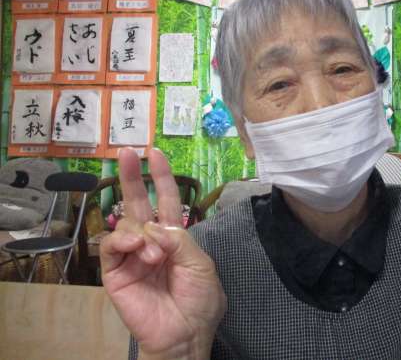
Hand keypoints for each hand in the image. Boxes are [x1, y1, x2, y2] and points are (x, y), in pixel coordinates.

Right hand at [100, 148, 225, 357]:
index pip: (166, 200)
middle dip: (134, 177)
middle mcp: (151, 240)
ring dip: (142, 231)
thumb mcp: (201, 263)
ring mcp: (131, 255)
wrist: (185, 334)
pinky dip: (123, 239)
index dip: (162, 177)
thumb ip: (180, 238)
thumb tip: (153, 226)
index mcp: (174, 236)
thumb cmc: (199, 300)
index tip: (156, 154)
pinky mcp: (115, 271)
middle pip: (138, 202)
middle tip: (127, 152)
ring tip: (155, 254)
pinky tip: (136, 246)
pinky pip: (112, 245)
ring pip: (127, 223)